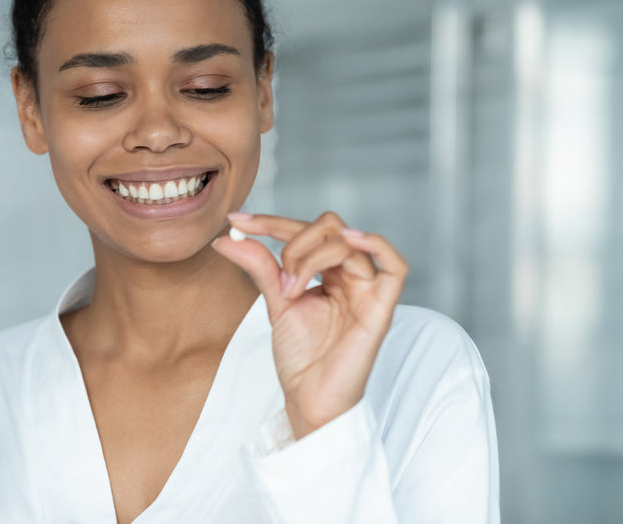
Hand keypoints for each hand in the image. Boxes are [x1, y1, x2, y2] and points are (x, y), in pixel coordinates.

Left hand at [212, 212, 407, 438]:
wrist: (309, 399)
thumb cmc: (301, 357)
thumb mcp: (276, 302)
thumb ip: (259, 266)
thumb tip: (227, 238)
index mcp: (330, 272)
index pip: (306, 230)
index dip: (271, 222)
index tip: (237, 223)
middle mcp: (352, 276)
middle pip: (329, 227)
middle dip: (293, 241)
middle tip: (277, 279)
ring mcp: (368, 290)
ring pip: (347, 242)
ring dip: (309, 256)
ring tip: (290, 289)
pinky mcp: (382, 308)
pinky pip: (395, 266)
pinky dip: (375, 244)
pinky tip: (349, 240)